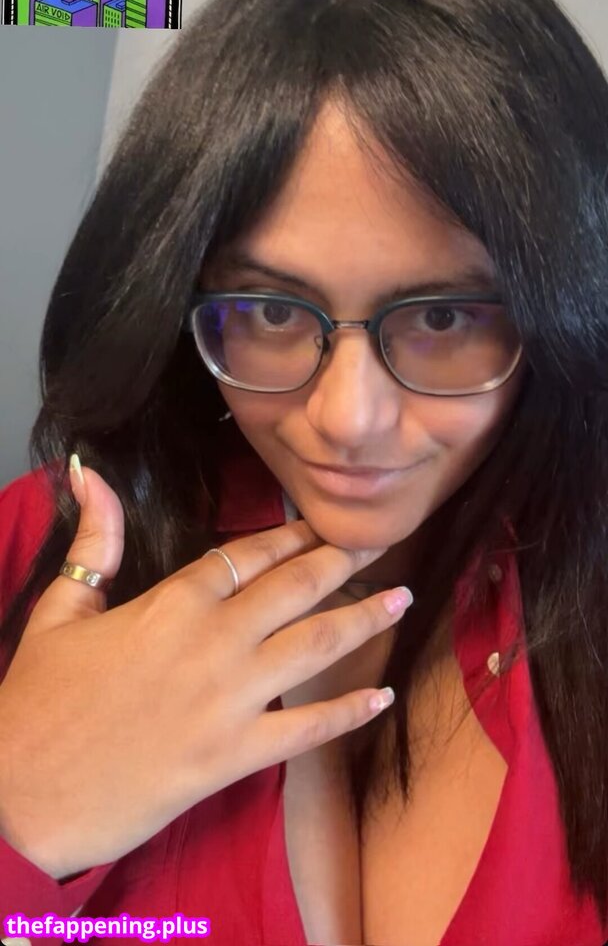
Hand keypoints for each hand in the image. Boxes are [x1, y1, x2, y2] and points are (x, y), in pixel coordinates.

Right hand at [0, 461, 411, 879]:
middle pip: (294, 589)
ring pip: (314, 647)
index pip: (247, 554)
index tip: (322, 523)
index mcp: (172, 602)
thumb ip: (94, 541)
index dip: (290, 536)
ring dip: (363, 620)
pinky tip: (381, 698)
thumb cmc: (40, 701)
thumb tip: (89, 471)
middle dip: (342, 561)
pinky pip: (306, 729)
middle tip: (380, 542)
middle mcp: (213, 641)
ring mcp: (230, 699)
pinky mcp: (234, 755)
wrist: (25, 796)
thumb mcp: (61, 610)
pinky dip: (347, 713)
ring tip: (402, 600)